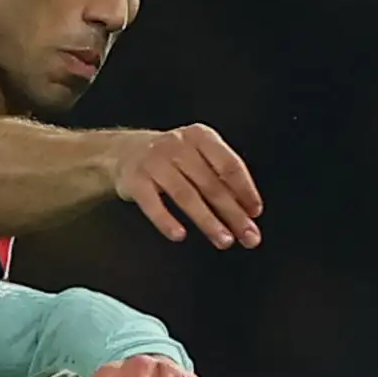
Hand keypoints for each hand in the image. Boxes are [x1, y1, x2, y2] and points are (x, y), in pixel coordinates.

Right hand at [112, 125, 261, 249]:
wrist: (123, 152)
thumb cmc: (170, 159)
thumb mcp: (197, 155)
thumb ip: (219, 176)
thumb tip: (246, 210)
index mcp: (200, 137)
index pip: (229, 165)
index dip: (245, 190)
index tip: (254, 213)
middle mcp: (178, 145)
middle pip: (210, 184)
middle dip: (232, 213)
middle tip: (247, 235)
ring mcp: (155, 162)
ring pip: (185, 195)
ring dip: (207, 220)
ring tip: (223, 239)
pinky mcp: (135, 180)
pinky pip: (152, 204)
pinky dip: (166, 220)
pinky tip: (179, 235)